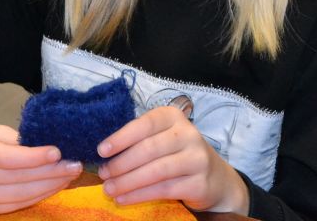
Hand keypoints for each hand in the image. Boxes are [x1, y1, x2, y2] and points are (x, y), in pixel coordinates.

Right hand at [0, 115, 81, 214]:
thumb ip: (12, 140)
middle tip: (74, 164)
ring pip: (20, 196)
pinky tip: (51, 186)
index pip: (8, 158)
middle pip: (18, 179)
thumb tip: (46, 147)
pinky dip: (36, 196)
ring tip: (68, 175)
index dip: (35, 157)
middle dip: (50, 173)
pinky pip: (14, 205)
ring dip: (49, 186)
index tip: (59, 151)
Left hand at [97, 106, 249, 213]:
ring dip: (128, 182)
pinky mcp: (199, 183)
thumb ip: (139, 139)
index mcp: (173, 117)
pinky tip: (124, 199)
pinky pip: (163, 190)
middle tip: (103, 174)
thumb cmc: (177, 153)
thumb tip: (105, 152)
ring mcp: (196, 159)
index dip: (121, 138)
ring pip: (155, 171)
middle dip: (121, 164)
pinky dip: (140, 195)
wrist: (215, 178)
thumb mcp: (161, 137)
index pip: (144, 124)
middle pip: (148, 149)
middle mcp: (188, 134)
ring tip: (109, 189)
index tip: (101, 150)